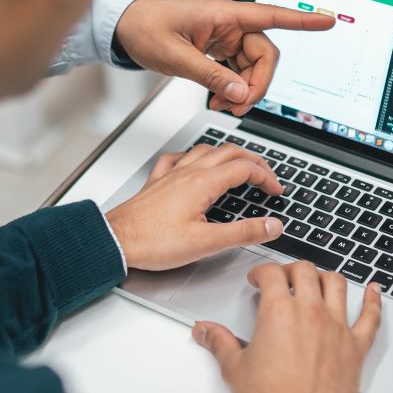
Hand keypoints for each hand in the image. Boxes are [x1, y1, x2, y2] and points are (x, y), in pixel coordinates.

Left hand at [105, 144, 286, 270]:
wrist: (116, 240)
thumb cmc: (153, 242)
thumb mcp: (206, 242)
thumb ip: (242, 232)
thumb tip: (272, 225)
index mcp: (203, 183)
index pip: (245, 168)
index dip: (267, 177)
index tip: (276, 190)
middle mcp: (188, 172)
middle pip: (229, 152)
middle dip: (253, 160)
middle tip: (266, 174)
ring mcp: (171, 175)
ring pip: (204, 150)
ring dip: (226, 153)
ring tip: (238, 163)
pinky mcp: (157, 182)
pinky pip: (176, 158)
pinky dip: (191, 156)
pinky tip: (191, 163)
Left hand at [113, 0, 334, 115]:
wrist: (126, 29)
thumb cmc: (146, 29)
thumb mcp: (175, 56)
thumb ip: (210, 75)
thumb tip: (240, 93)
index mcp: (224, 14)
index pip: (271, 16)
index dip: (302, 20)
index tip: (327, 21)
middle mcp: (230, 24)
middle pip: (265, 55)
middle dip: (258, 84)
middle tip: (238, 105)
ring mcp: (226, 38)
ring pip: (254, 67)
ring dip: (245, 90)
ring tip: (223, 105)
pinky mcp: (219, 50)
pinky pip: (239, 71)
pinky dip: (234, 88)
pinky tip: (221, 99)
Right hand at [193, 262, 382, 392]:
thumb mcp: (236, 369)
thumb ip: (219, 343)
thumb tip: (205, 331)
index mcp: (279, 312)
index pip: (271, 273)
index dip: (261, 271)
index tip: (258, 278)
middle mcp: (311, 313)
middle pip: (305, 270)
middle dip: (292, 269)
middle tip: (283, 278)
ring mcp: (337, 327)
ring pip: (337, 284)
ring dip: (326, 277)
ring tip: (317, 280)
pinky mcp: (357, 346)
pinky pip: (371, 316)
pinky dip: (374, 300)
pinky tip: (374, 291)